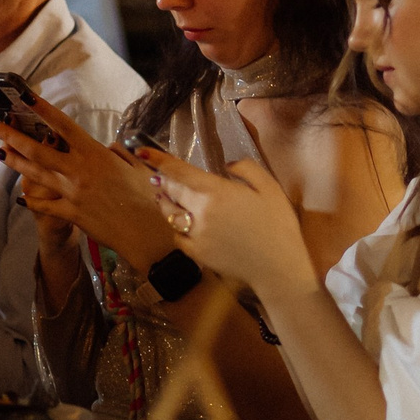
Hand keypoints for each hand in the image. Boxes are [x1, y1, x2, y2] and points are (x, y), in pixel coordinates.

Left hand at [0, 99, 169, 270]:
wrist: (148, 233)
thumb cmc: (149, 197)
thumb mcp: (137, 167)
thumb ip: (119, 154)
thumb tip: (109, 148)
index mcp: (95, 154)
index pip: (63, 127)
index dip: (42, 111)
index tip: (25, 98)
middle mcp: (79, 170)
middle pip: (38, 150)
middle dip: (12, 135)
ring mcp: (72, 193)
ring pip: (36, 175)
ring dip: (15, 162)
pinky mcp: (71, 213)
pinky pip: (46, 205)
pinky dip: (32, 201)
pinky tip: (20, 198)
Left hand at [139, 147, 315, 300]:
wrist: (278, 267)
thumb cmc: (277, 225)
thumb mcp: (270, 187)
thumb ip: (246, 169)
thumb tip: (227, 166)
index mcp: (216, 192)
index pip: (179, 172)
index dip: (158, 160)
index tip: (141, 151)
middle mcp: (200, 212)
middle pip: (172, 191)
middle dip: (163, 180)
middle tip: (158, 174)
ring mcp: (196, 234)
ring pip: (170, 214)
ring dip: (165, 202)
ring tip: (164, 195)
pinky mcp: (197, 254)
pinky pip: (178, 236)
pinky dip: (177, 227)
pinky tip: (182, 224)